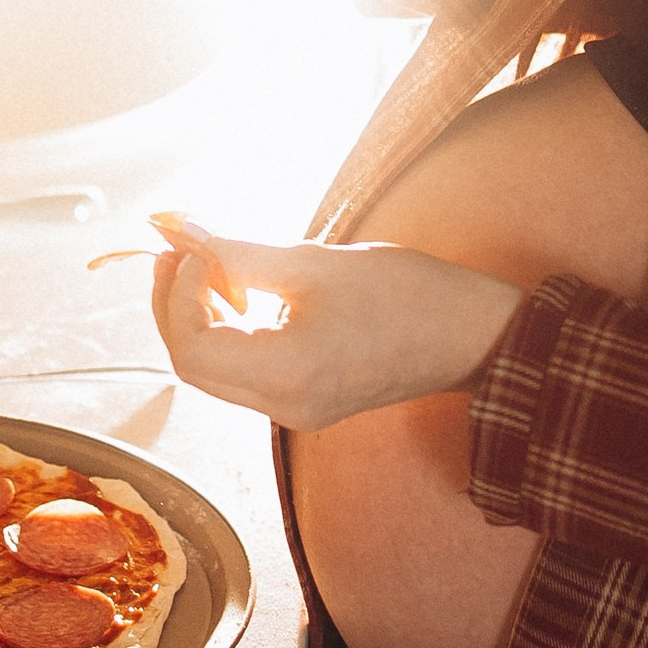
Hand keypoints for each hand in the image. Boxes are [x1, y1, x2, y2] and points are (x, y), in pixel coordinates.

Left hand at [149, 222, 524, 430]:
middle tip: (180, 248)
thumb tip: (184, 233)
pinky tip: (239, 293)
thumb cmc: (407, 294)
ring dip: (200, 318)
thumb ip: (240, 254)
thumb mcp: (316, 264)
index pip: (192, 349)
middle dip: (176, 306)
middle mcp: (285, 408)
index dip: (177, 294)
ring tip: (206, 264)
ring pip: (216, 373)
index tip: (191, 247)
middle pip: (195, 367)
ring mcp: (296, 413)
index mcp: (287, 375)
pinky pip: (245, 375)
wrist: (472, 335)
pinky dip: (230, 334)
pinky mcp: (307, 404)